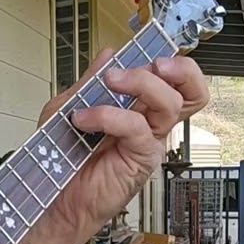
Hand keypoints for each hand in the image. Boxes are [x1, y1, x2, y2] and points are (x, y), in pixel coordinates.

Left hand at [39, 48, 209, 242]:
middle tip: (152, 63)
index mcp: (137, 106)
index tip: (149, 45)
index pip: (172, 78)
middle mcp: (149, 123)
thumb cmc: (60, 159)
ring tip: (109, 82)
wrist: (52, 198)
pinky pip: (138, 128)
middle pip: (191, 89)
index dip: (171, 60)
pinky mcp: (142, 160)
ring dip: (140, 82)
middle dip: (178, 67)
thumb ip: (89, 82)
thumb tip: (109, 54)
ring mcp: (148, 141)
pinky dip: (109, 116)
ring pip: (170, 102)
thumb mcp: (67, 108)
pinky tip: (85, 118)